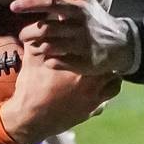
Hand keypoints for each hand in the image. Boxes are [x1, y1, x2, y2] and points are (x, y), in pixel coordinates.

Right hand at [0, 42, 120, 143]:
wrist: (30, 119)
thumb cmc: (30, 87)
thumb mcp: (32, 60)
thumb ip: (39, 40)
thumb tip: (41, 25)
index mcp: (79, 67)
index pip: (97, 50)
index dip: (96, 43)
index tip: (93, 40)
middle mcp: (92, 83)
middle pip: (110, 65)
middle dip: (106, 59)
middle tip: (99, 54)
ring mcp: (94, 99)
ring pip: (114, 83)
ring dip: (109, 76)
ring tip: (100, 71)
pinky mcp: (90, 112)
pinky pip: (105, 102)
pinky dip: (103, 95)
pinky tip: (93, 91)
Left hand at [10, 0, 139, 77]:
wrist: (121, 43)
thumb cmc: (96, 18)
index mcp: (78, 9)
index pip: (51, 3)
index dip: (30, 4)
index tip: (13, 6)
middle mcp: (80, 27)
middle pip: (46, 29)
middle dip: (29, 32)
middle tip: (22, 35)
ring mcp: (83, 46)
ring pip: (50, 47)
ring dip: (37, 46)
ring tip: (34, 45)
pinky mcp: (85, 63)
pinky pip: (58, 62)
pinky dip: (49, 60)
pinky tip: (48, 57)